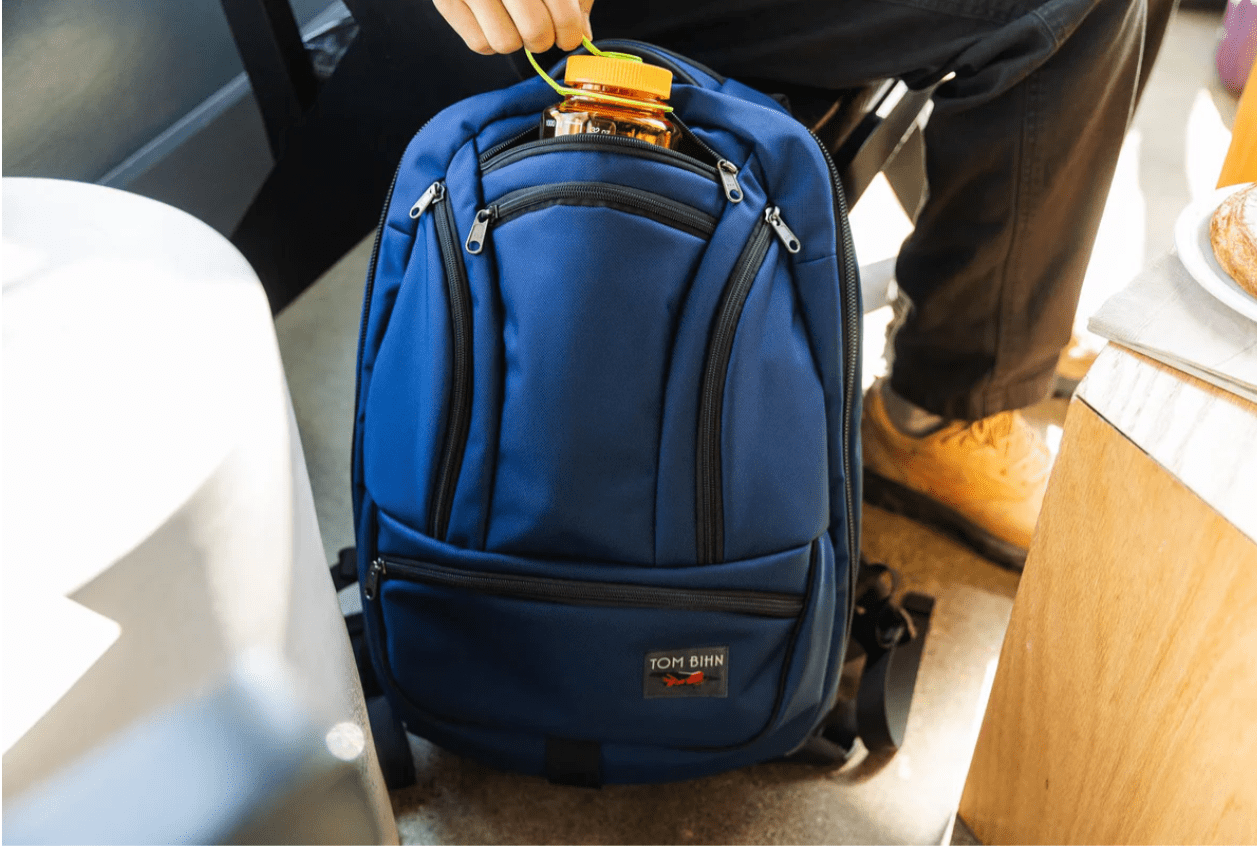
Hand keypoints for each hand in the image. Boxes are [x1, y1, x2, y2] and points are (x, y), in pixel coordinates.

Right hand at [433, 0, 594, 54]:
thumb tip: (583, 33)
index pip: (564, 17)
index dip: (571, 33)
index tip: (569, 34)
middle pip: (535, 33)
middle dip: (544, 39)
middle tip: (541, 29)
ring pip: (505, 43)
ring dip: (515, 40)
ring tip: (513, 20)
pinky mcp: (446, 1)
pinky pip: (479, 44)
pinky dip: (490, 40)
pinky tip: (493, 19)